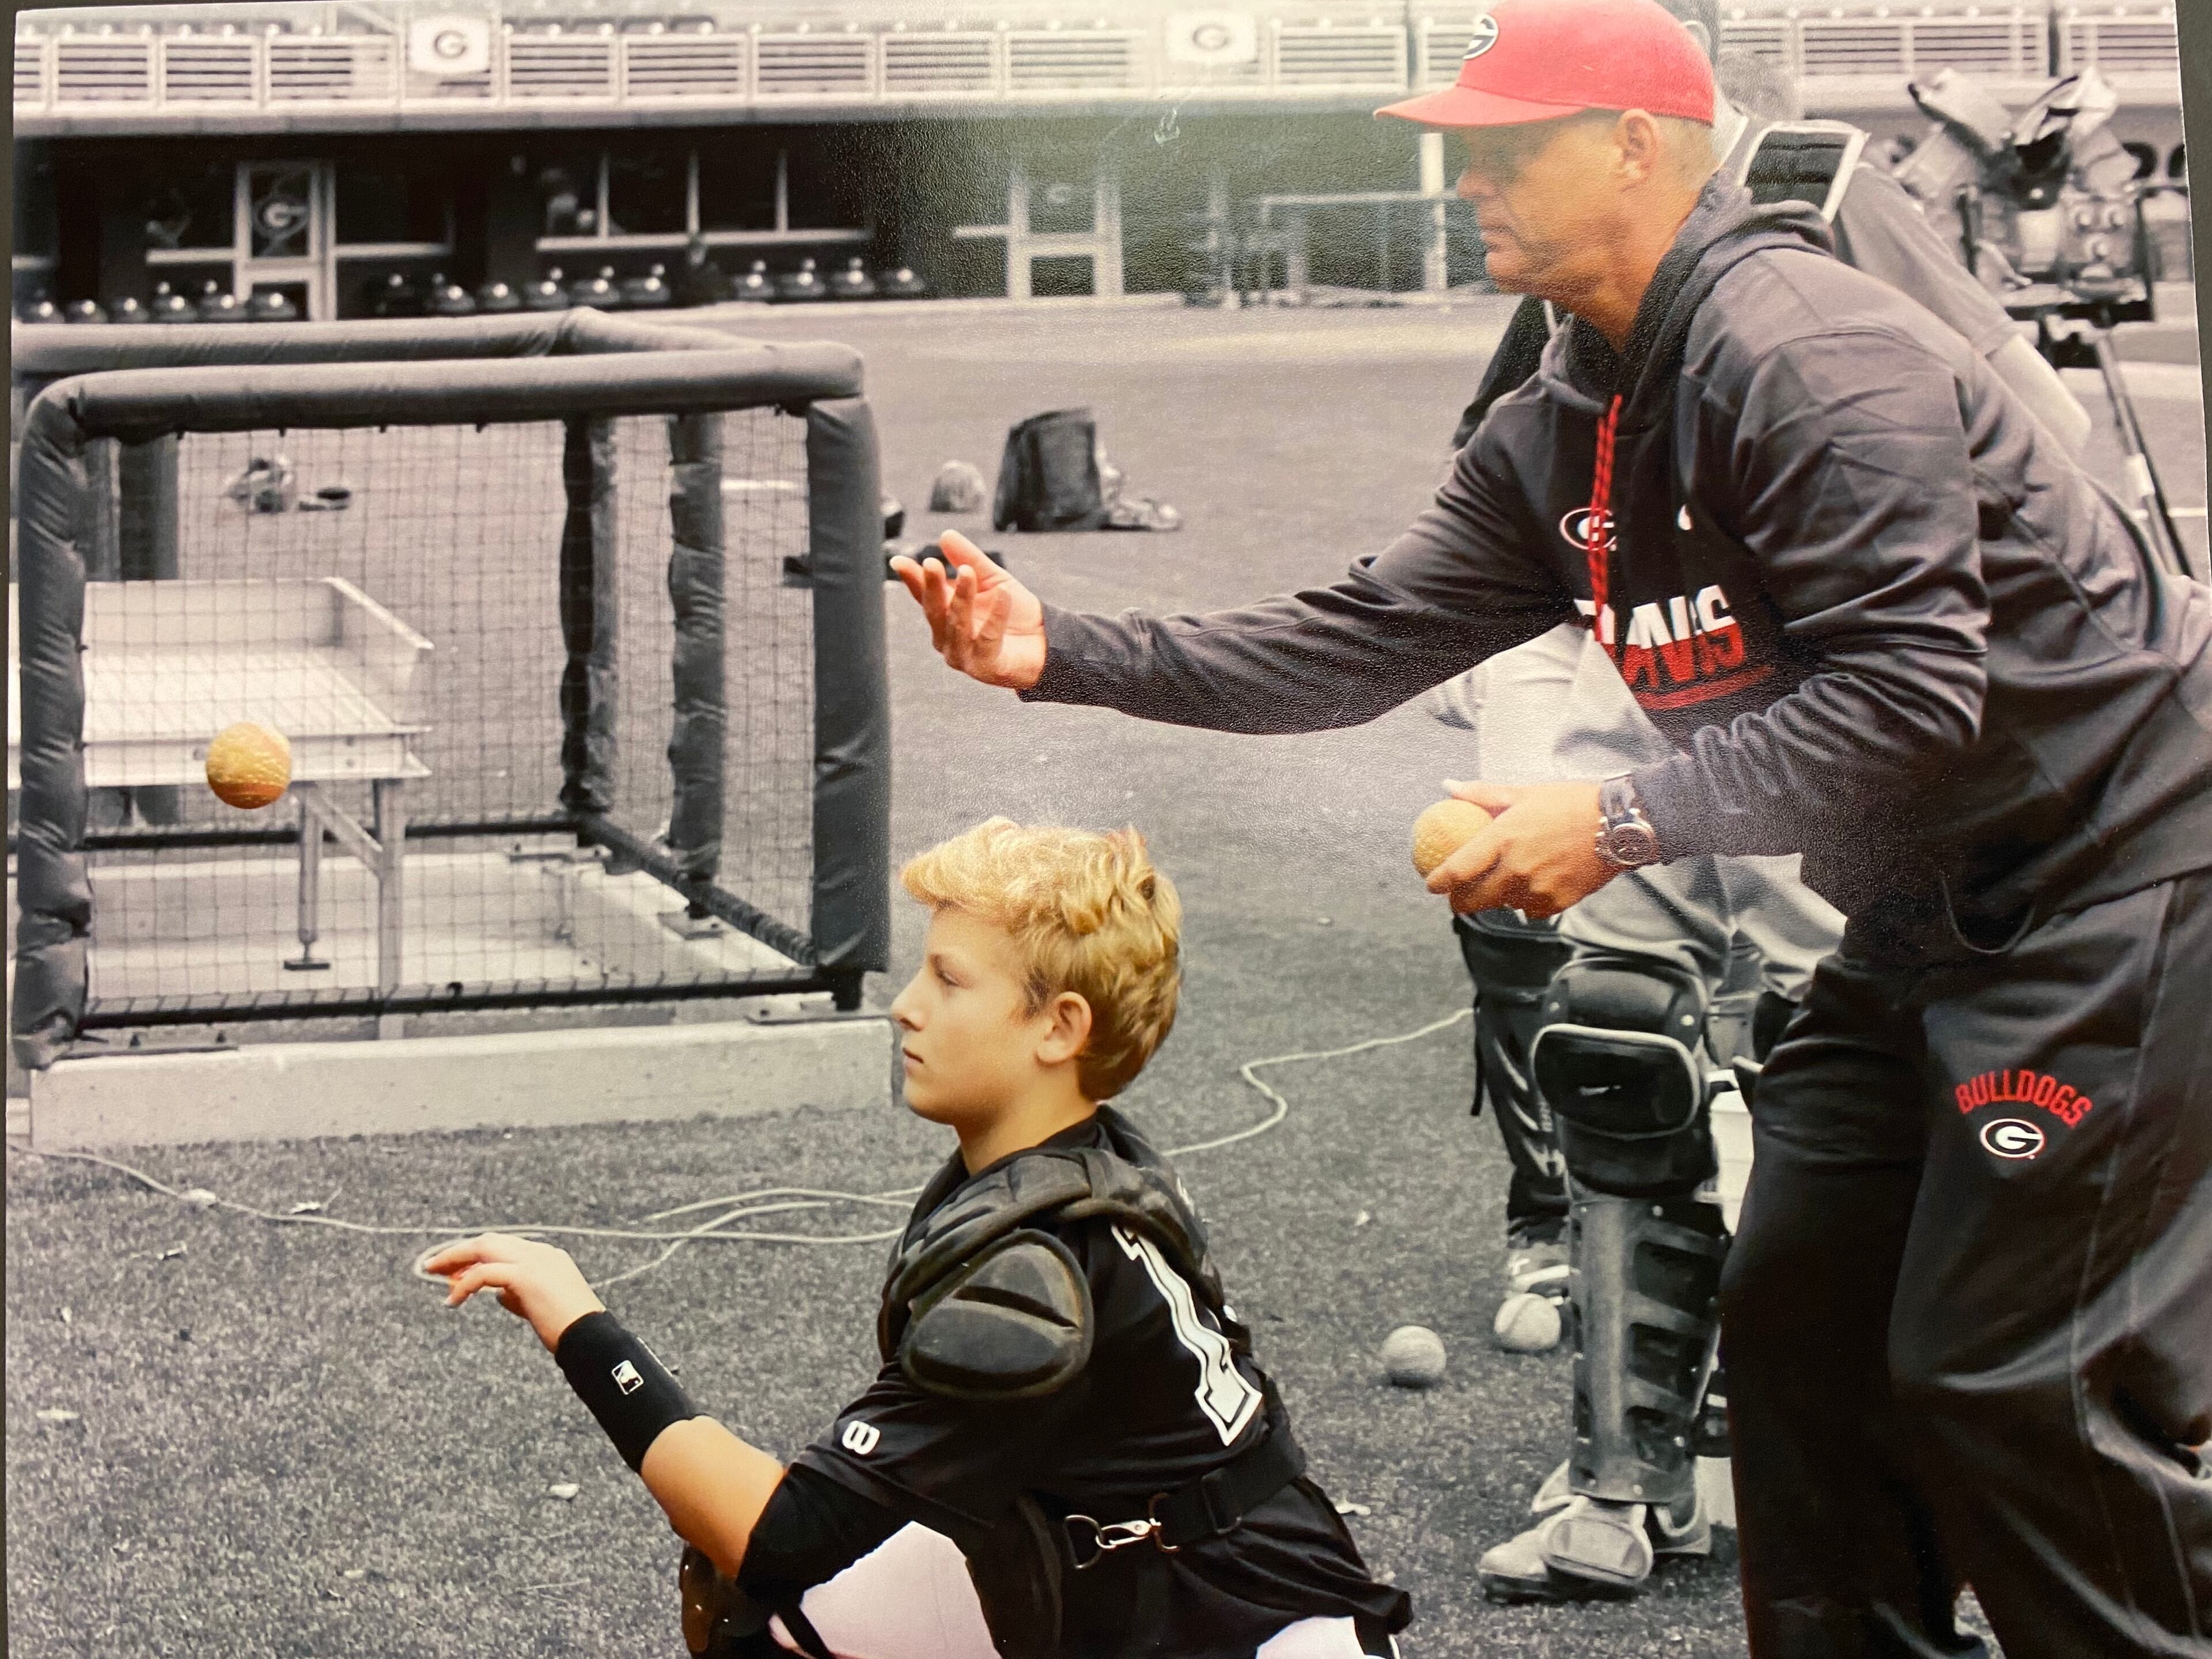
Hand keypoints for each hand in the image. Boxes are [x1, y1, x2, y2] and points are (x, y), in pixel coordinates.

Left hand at [423, 1232, 605, 1354]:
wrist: (590, 1339)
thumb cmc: (569, 1330)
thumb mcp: (541, 1306)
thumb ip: (520, 1295)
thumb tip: (497, 1294)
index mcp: (547, 1257)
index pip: (503, 1246)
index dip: (475, 1255)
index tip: (454, 1271)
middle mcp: (540, 1253)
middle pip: (489, 1241)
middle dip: (459, 1251)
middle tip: (433, 1266)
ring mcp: (535, 1261)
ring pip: (484, 1247)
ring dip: (455, 1258)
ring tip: (432, 1272)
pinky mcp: (526, 1276)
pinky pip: (484, 1274)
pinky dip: (464, 1285)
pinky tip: (452, 1301)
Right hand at [888, 530, 1046, 690]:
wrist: (1044, 643)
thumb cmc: (1014, 612)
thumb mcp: (992, 579)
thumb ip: (969, 559)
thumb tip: (945, 535)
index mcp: (944, 615)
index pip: (923, 596)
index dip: (912, 579)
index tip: (899, 561)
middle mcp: (946, 638)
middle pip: (934, 611)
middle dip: (932, 587)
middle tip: (931, 563)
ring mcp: (963, 655)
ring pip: (957, 624)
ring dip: (962, 598)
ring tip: (967, 572)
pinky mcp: (985, 666)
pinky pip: (988, 639)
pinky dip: (996, 616)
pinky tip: (1004, 594)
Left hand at [1423, 778, 1618, 917]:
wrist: (1618, 824)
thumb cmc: (1571, 803)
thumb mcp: (1523, 792)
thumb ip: (1481, 794)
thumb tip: (1449, 788)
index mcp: (1502, 839)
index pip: (1457, 870)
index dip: (1439, 882)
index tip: (1432, 885)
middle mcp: (1515, 869)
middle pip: (1473, 899)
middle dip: (1461, 901)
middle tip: (1458, 896)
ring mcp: (1536, 889)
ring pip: (1502, 905)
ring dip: (1497, 899)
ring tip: (1504, 883)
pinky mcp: (1557, 903)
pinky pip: (1530, 911)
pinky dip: (1526, 903)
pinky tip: (1533, 887)